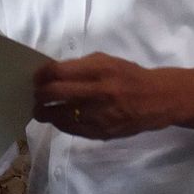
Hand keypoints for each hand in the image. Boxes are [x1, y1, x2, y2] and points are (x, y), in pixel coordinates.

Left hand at [33, 53, 173, 139]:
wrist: (157, 100)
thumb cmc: (130, 76)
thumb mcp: (108, 62)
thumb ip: (81, 66)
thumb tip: (52, 73)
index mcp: (100, 69)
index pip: (58, 71)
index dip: (41, 75)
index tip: (37, 77)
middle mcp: (98, 92)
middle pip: (53, 94)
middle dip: (39, 95)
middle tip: (36, 95)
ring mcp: (98, 114)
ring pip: (58, 116)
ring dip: (44, 112)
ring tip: (41, 109)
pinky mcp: (100, 132)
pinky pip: (70, 129)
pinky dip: (60, 123)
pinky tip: (58, 118)